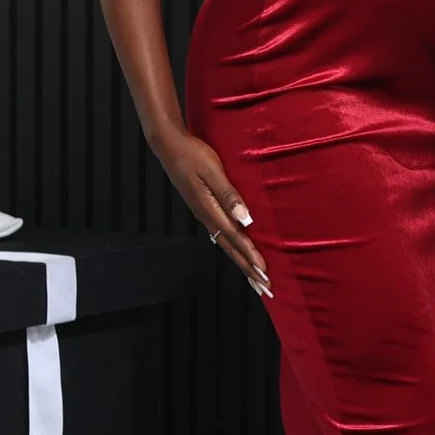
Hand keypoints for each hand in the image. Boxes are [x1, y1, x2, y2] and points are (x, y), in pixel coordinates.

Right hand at [155, 127, 270, 298]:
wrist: (168, 145)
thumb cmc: (192, 154)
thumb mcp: (212, 170)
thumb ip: (229, 194)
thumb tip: (245, 219)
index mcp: (209, 210)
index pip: (236, 239)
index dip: (251, 257)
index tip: (264, 273)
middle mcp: (206, 217)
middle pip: (231, 249)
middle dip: (249, 270)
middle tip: (266, 289)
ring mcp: (204, 215)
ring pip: (226, 245)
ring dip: (242, 263)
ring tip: (256, 279)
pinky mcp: (204, 209)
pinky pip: (222, 236)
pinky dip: (233, 249)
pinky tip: (238, 254)